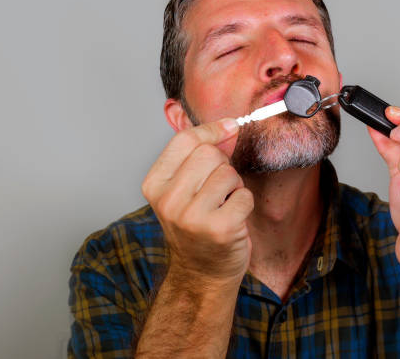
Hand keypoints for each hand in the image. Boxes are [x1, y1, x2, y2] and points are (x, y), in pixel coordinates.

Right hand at [141, 118, 253, 284]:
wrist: (202, 274)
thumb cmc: (197, 227)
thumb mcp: (186, 189)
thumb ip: (202, 155)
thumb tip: (228, 125)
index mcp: (155, 185)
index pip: (185, 140)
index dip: (212, 130)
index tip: (230, 127)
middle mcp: (168, 201)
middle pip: (210, 154)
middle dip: (224, 165)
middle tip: (219, 188)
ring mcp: (192, 217)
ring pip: (229, 173)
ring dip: (235, 186)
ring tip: (223, 205)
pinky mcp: (219, 229)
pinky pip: (244, 195)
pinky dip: (245, 204)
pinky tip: (233, 218)